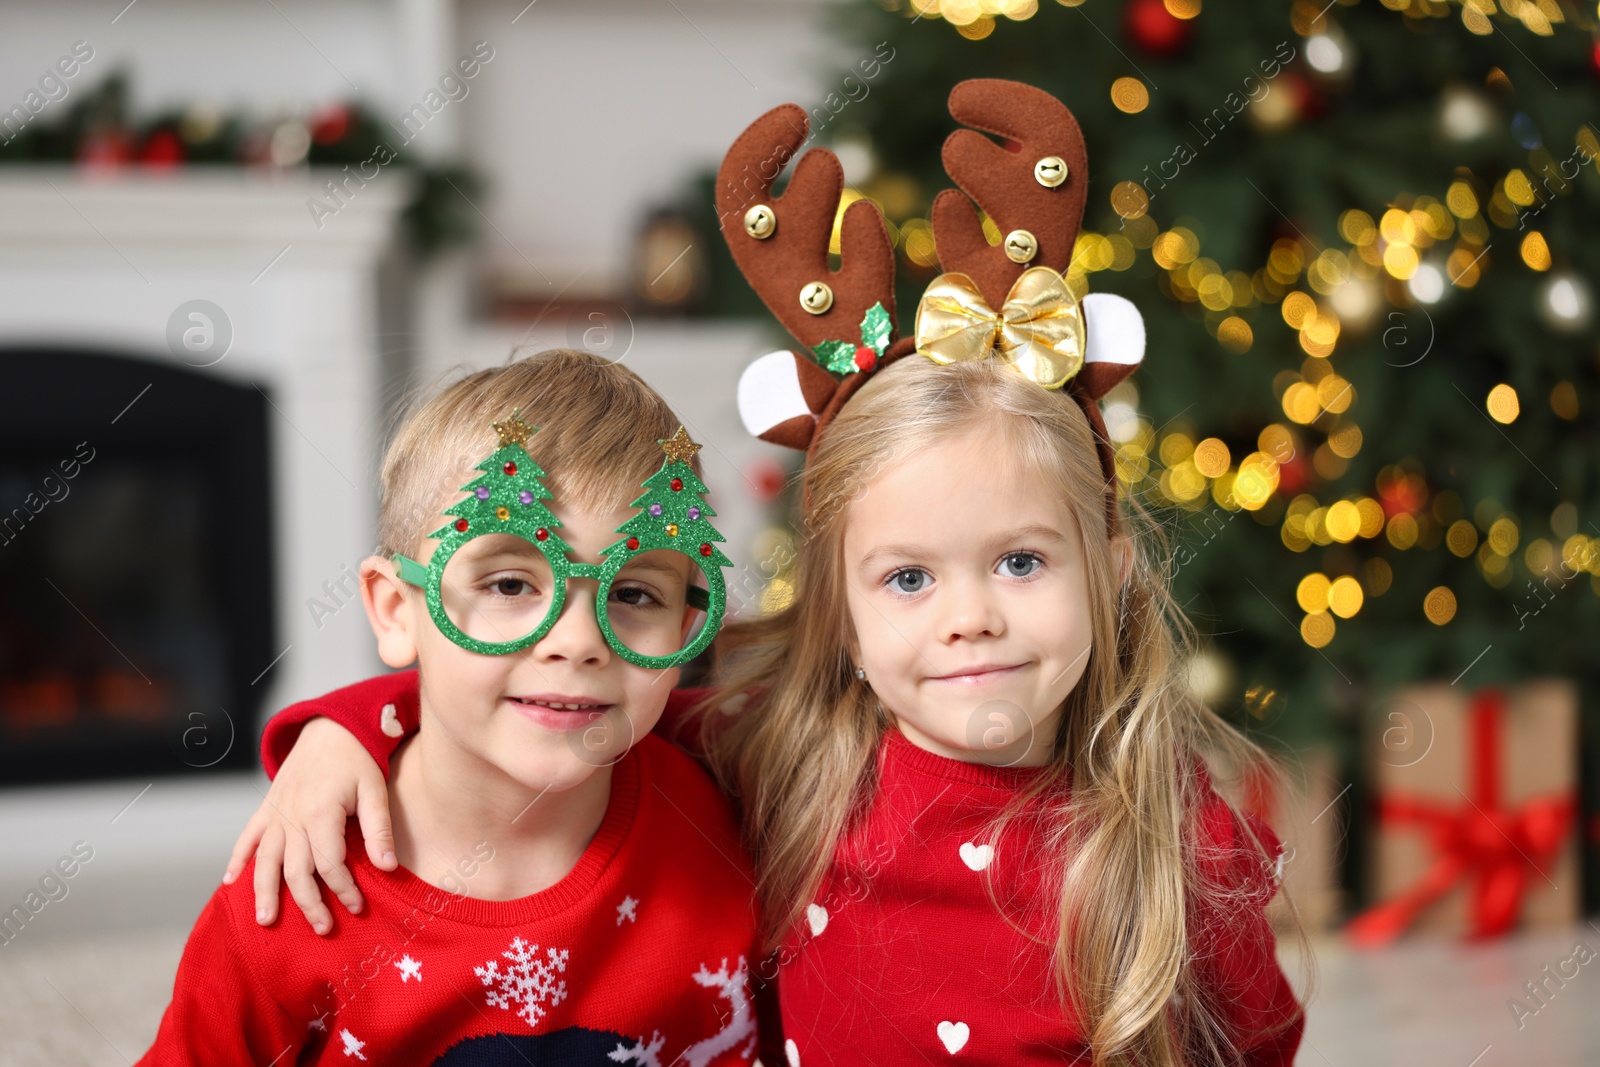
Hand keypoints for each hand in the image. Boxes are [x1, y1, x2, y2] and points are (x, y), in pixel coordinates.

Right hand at [223, 716, 396, 934]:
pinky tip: (230, 883)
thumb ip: (379, 830)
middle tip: (323, 928)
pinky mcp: (266, 808)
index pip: (329, 864)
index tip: (358, 907)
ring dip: (264, 893)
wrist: (331, 727)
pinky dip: (237, 860)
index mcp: (321, 813)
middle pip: (295, 870)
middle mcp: (292, 816)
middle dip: (309, 903)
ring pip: (265, 861)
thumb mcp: (375, 790)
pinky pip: (247, 838)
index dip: (343, 889)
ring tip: (267, 921)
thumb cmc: (358, 759)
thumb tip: (388, 867)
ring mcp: (275, 813)